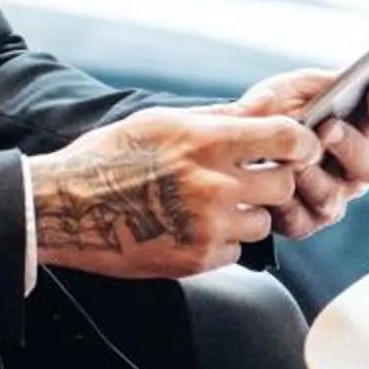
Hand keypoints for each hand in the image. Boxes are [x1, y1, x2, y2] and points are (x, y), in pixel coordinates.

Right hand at [27, 108, 320, 278]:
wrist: (66, 209)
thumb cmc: (110, 157)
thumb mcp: (162, 122)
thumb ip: (219, 119)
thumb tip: (265, 108)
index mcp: (207, 141)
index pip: (286, 138)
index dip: (302, 143)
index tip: (299, 147)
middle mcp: (214, 184)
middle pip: (284, 184)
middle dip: (274, 181)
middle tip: (252, 179)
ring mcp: (208, 226)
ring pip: (265, 222)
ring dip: (249, 215)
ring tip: (214, 206)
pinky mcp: (198, 260)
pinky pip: (238, 250)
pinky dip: (224, 242)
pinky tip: (194, 228)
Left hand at [217, 69, 368, 240]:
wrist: (233, 146)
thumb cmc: (270, 115)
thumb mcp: (292, 88)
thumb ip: (320, 83)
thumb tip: (346, 79)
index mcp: (358, 130)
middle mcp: (352, 169)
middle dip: (351, 145)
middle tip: (328, 128)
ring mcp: (330, 198)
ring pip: (334, 197)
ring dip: (313, 177)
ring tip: (294, 160)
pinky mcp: (302, 222)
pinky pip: (300, 219)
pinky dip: (285, 202)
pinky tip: (273, 186)